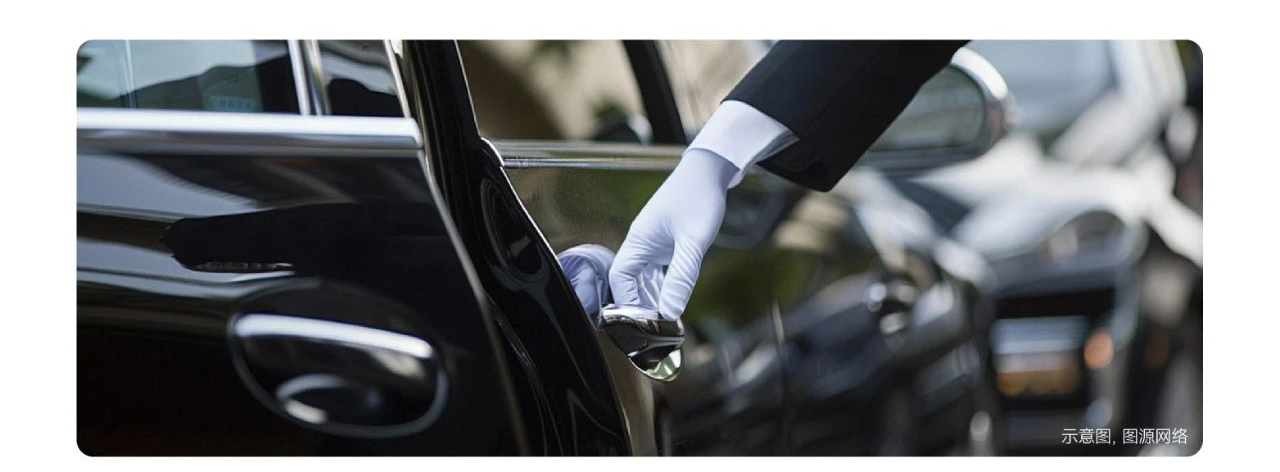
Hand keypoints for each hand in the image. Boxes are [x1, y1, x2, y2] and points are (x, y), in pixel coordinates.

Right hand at [609, 148, 737, 318]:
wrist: (710, 169)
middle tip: (657, 325)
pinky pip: (658, 270)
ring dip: (652, 296)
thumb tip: (671, 311)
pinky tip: (673, 297)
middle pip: (630, 281)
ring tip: (665, 318)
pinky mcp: (667, 242)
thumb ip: (682, 276)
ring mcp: (654, 243)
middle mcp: (642, 243)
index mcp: (639, 240)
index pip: (620, 278)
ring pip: (645, 277)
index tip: (643, 320)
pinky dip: (664, 285)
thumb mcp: (693, 241)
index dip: (627, 301)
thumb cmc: (698, 196)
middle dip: (640, 303)